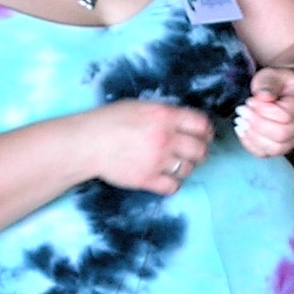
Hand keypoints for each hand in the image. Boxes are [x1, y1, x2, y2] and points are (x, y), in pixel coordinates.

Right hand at [92, 100, 212, 193]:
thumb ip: (165, 115)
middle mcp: (165, 138)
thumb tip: (186, 123)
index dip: (206, 131)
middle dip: (199, 151)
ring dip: (185, 167)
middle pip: (200, 150)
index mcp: (164, 116)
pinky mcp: (147, 179)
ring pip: (188, 169)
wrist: (87, 142)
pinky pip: (173, 186)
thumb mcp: (141, 107)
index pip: (201, 125)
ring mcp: (157, 160)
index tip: (203, 135)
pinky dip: (172, 183)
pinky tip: (164, 177)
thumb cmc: (110, 121)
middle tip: (192, 152)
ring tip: (173, 163)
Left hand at [234, 66, 293, 157]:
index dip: (264, 110)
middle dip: (256, 124)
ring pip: (274, 148)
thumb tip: (263, 96)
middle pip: (281, 135)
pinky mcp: (280, 147)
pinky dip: (250, 144)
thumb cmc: (280, 85)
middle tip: (242, 111)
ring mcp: (292, 139)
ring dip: (253, 136)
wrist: (287, 96)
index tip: (250, 101)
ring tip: (240, 121)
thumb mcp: (274, 75)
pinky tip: (242, 131)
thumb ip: (268, 82)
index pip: (285, 115)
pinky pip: (265, 153)